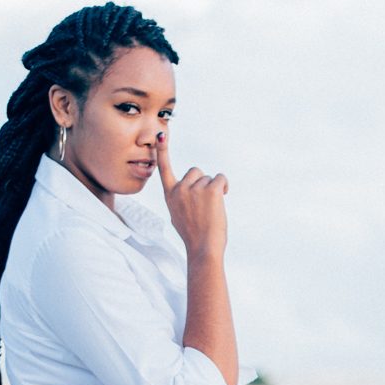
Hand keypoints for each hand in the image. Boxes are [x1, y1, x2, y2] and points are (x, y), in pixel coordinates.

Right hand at [157, 131, 227, 259]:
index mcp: (170, 195)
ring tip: (211, 209)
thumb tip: (190, 192)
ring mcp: (195, 188)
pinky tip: (223, 198)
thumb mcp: (178, 215)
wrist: (203, 248)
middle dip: (202, 183)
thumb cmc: (193, 236)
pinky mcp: (211, 189)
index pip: (164, 168)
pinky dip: (225, 186)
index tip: (160, 136)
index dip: (162, 151)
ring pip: (209, 179)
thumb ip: (180, 199)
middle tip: (205, 203)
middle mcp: (180, 188)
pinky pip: (220, 179)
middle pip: (195, 172)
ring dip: (214, 190)